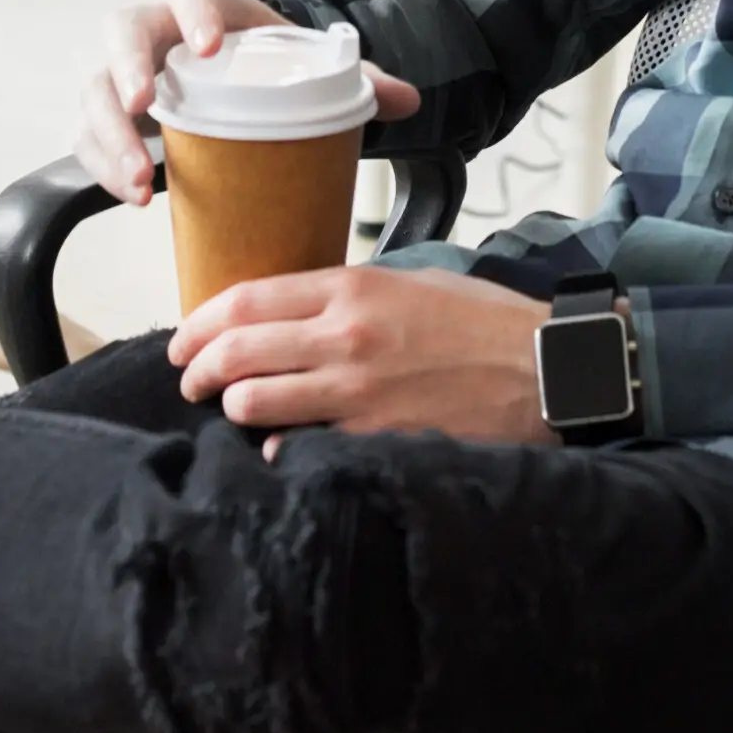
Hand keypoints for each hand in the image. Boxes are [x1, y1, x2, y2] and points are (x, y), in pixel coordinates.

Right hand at [82, 0, 415, 200]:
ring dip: (110, 136)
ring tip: (141, 182)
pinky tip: (132, 196)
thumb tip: (407, 99)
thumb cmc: (261, 63)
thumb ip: (355, 79)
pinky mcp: (108, 117)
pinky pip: (87, 136)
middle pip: (121, 31)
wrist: (227, 76)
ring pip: (95, 91)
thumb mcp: (304, 63)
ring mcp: (124, 74)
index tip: (205, 46)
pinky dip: (103, 167)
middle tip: (145, 107)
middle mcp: (153, 31)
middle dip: (127, 68)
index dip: (192, 11)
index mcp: (202, 4)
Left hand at [176, 262, 551, 444]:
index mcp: (353, 288)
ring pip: (253, 402)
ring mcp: (357, 391)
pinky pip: (299, 447)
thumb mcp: (412, 283)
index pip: (245, 299)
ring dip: (235, 408)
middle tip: (192, 380)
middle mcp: (345, 336)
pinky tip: (287, 446)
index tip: (185, 340)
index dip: (199, 322)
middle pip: (234, 350)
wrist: (547, 370)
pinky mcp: (376, 437)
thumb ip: (348, 295)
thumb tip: (294, 315)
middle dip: (198, 369)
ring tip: (238, 411)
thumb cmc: (486, 324)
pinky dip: (282, 449)